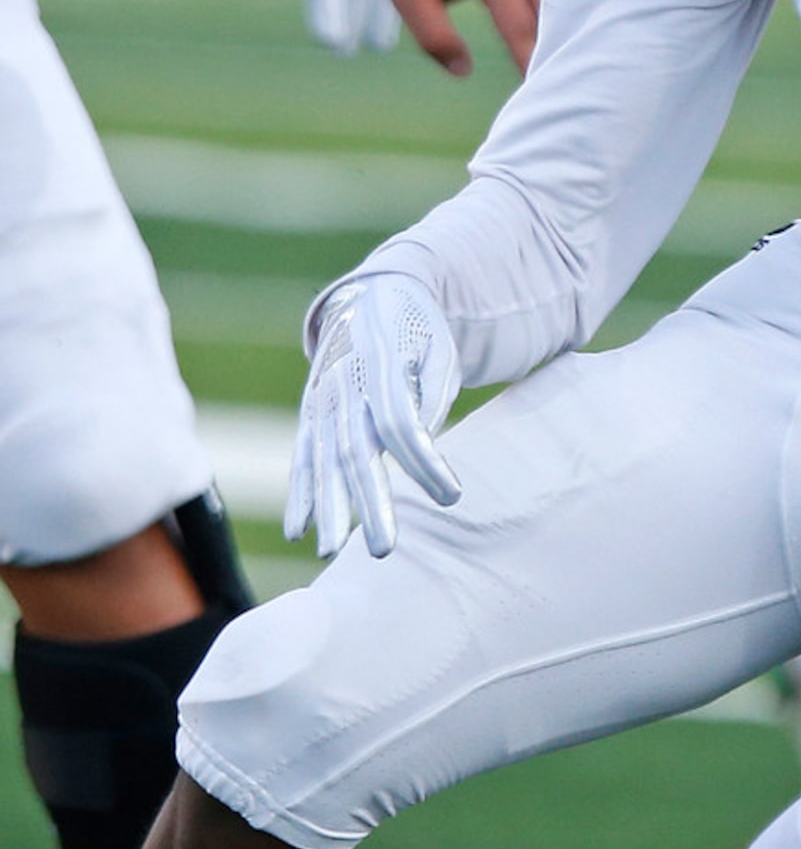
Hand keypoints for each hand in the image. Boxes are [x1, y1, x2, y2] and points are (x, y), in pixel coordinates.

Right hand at [285, 274, 463, 558]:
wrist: (373, 295)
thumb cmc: (420, 330)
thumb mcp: (440, 349)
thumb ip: (432, 394)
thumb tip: (422, 444)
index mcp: (384, 365)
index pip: (402, 425)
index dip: (425, 462)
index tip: (453, 496)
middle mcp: (346, 385)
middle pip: (356, 451)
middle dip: (369, 503)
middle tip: (384, 551)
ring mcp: (322, 400)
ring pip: (323, 459)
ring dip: (327, 508)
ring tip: (329, 553)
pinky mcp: (311, 411)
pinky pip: (302, 456)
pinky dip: (299, 493)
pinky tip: (299, 530)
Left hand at [387, 0, 558, 76]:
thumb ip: (432, 35)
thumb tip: (464, 71)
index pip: (520, 27)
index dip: (530, 62)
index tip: (540, 92)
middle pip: (554, 18)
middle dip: (557, 53)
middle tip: (561, 90)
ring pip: (567, 4)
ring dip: (566, 34)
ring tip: (567, 69)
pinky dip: (568, 15)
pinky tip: (567, 40)